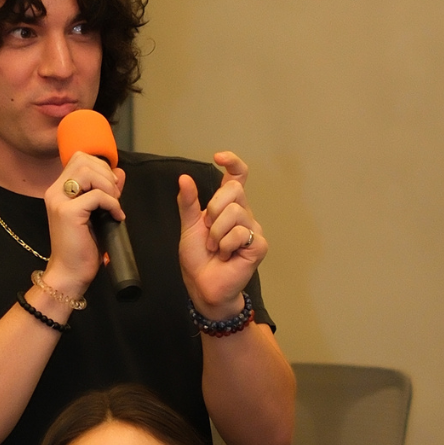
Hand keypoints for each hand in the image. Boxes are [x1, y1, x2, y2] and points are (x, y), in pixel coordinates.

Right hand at [40, 151, 127, 300]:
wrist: (70, 273)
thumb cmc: (82, 248)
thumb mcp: (97, 214)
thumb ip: (106, 191)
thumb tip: (119, 172)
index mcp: (59, 190)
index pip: (79, 158)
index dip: (101, 167)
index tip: (112, 188)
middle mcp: (55, 191)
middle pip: (83, 160)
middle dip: (106, 174)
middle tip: (115, 196)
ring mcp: (59, 201)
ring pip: (88, 172)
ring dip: (108, 186)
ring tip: (114, 205)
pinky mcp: (68, 213)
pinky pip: (96, 196)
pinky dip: (112, 203)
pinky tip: (116, 216)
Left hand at [178, 152, 267, 318]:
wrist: (203, 286)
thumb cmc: (199, 259)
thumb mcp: (188, 226)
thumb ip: (188, 203)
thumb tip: (184, 178)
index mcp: (228, 207)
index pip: (237, 177)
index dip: (232, 163)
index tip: (218, 158)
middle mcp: (244, 214)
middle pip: (233, 190)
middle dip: (213, 209)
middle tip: (208, 231)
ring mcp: (253, 229)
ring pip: (235, 213)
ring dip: (216, 233)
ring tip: (216, 248)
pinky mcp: (258, 245)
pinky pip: (240, 233)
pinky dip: (226, 245)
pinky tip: (226, 256)